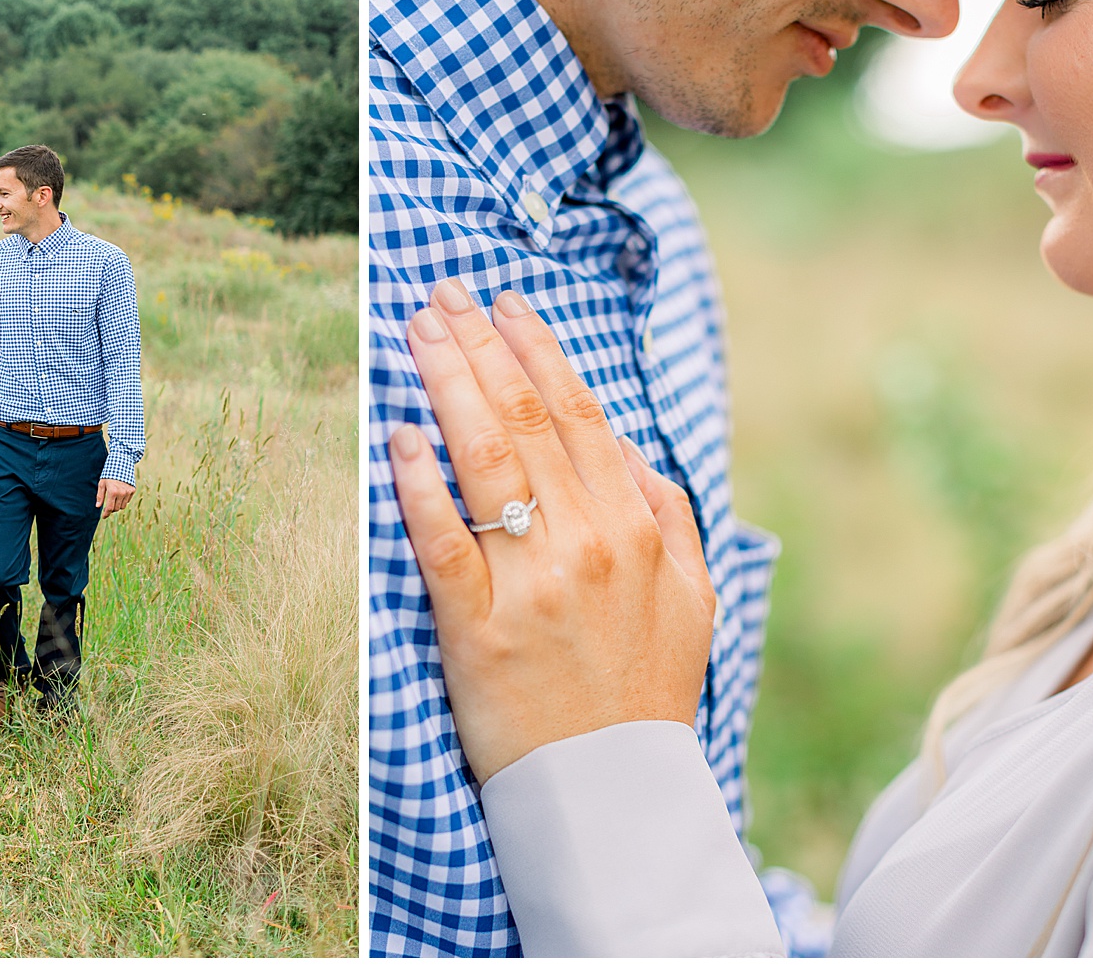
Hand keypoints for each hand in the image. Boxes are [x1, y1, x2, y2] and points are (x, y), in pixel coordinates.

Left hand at [96, 478, 134, 516]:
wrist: (121, 465)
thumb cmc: (109, 475)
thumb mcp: (102, 484)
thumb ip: (100, 496)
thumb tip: (98, 506)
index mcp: (112, 492)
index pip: (109, 508)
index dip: (106, 514)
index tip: (103, 517)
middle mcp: (121, 493)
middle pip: (116, 509)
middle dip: (111, 509)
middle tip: (108, 506)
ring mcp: (128, 492)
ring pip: (123, 506)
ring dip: (117, 505)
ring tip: (114, 499)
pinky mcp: (132, 490)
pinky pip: (127, 501)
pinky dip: (123, 500)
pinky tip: (120, 495)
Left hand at [389, 279, 714, 782]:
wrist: (614, 797)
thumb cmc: (646, 694)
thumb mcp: (694, 601)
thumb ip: (672, 519)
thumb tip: (635, 455)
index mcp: (634, 528)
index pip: (578, 415)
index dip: (537, 351)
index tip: (505, 304)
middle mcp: (587, 543)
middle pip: (524, 422)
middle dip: (480, 346)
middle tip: (443, 295)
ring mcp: (532, 584)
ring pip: (484, 462)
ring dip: (448, 386)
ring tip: (417, 333)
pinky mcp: (480, 630)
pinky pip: (444, 542)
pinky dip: (419, 485)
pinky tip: (398, 436)